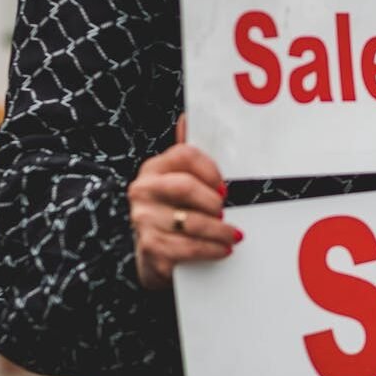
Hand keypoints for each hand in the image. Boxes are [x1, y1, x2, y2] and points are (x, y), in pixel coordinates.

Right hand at [128, 114, 241, 289]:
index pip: (185, 154)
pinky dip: (211, 249)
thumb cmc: (175, 213)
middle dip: (213, 201)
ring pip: (192, 221)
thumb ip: (187, 157)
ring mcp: (143, 219)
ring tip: (232, 235)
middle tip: (225, 211)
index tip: (224, 186)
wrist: (155, 257)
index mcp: (154, 168)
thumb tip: (187, 118)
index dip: (211, 169)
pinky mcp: (150, 247)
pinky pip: (188, 247)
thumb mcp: (180, 183)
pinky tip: (222, 249)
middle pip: (186, 186)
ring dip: (219, 230)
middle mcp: (143, 190)